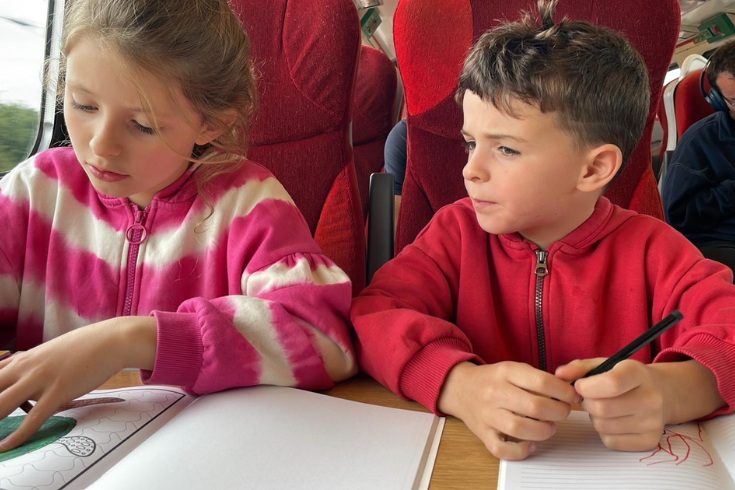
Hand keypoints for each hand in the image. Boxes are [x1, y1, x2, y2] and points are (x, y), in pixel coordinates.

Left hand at [0, 316, 155, 450]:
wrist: (112, 340)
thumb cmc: (85, 346)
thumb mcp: (52, 353)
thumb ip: (35, 368)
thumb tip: (27, 385)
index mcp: (23, 359)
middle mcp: (26, 367)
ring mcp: (41, 379)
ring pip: (2, 404)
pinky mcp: (58, 391)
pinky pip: (33, 418)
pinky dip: (18, 435)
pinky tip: (7, 446)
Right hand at [438, 361, 579, 459]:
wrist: (460, 388)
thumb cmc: (492, 380)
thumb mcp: (512, 369)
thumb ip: (537, 378)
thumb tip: (567, 391)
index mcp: (505, 372)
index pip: (541, 381)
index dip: (563, 391)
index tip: (572, 396)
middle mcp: (495, 392)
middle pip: (534, 407)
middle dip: (558, 412)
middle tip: (563, 412)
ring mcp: (487, 414)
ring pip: (520, 428)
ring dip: (543, 431)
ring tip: (549, 426)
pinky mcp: (483, 433)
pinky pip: (502, 448)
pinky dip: (520, 450)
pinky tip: (530, 444)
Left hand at [556, 358, 665, 450]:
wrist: (661, 393)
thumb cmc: (624, 377)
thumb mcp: (604, 365)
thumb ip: (579, 368)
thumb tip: (559, 375)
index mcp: (639, 373)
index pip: (611, 384)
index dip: (587, 387)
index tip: (580, 386)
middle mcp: (651, 398)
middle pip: (603, 408)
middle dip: (587, 402)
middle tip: (590, 398)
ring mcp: (653, 422)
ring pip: (603, 426)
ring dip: (594, 417)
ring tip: (603, 407)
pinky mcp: (650, 441)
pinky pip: (611, 441)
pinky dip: (604, 432)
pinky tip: (612, 420)